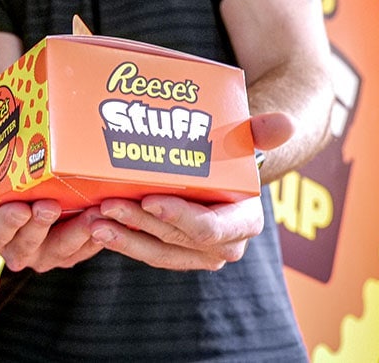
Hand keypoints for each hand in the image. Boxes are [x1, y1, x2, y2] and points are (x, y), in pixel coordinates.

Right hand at [0, 201, 105, 271]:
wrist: (27, 177)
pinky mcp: (71, 251)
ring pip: (60, 253)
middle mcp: (16, 248)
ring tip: (91, 214)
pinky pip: (85, 251)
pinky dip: (98, 237)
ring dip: (76, 235)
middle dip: (40, 228)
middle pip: (27, 246)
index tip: (20, 207)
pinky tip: (108, 219)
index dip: (6, 223)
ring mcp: (45, 253)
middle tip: (51, 205)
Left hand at [87, 112, 289, 269]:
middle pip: (175, 239)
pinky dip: (120, 240)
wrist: (223, 167)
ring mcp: (195, 254)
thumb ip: (263, 131)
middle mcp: (223, 245)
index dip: (179, 217)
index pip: (209, 228)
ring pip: (156, 251)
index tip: (150, 200)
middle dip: (139, 223)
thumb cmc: (234, 150)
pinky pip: (144, 250)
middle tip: (106, 205)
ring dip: (123, 237)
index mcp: (245, 221)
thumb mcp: (248, 137)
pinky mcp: (171, 252)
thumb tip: (285, 124)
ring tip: (93, 221)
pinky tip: (94, 226)